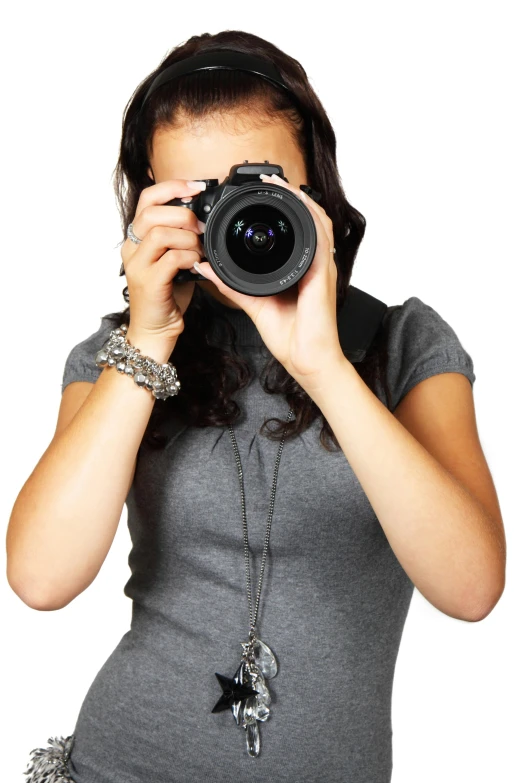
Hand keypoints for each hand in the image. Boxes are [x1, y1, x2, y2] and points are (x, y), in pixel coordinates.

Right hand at [121, 178, 206, 348]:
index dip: (172, 186)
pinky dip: (190, 258)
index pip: (147, 198)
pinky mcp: (148, 283)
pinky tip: (197, 265)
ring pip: (161, 233)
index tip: (197, 187)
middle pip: (151, 212)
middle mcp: (131, 248)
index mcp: (137, 237)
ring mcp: (137, 266)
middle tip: (201, 227)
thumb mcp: (173, 258)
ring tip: (199, 250)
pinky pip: (171, 258)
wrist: (155, 329)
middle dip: (183, 214)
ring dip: (188, 238)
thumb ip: (180, 237)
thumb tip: (203, 216)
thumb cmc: (166, 294)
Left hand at [191, 173, 345, 389]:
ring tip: (280, 183)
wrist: (307, 360)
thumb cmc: (290, 337)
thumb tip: (208, 268)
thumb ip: (232, 286)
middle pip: (307, 219)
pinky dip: (311, 217)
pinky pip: (320, 238)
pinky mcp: (323, 274)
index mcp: (298, 270)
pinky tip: (299, 203)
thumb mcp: (254, 304)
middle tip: (269, 179)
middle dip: (290, 197)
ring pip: (317, 221)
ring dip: (300, 199)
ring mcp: (321, 267)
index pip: (292, 232)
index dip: (280, 210)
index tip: (258, 195)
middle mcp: (313, 264)